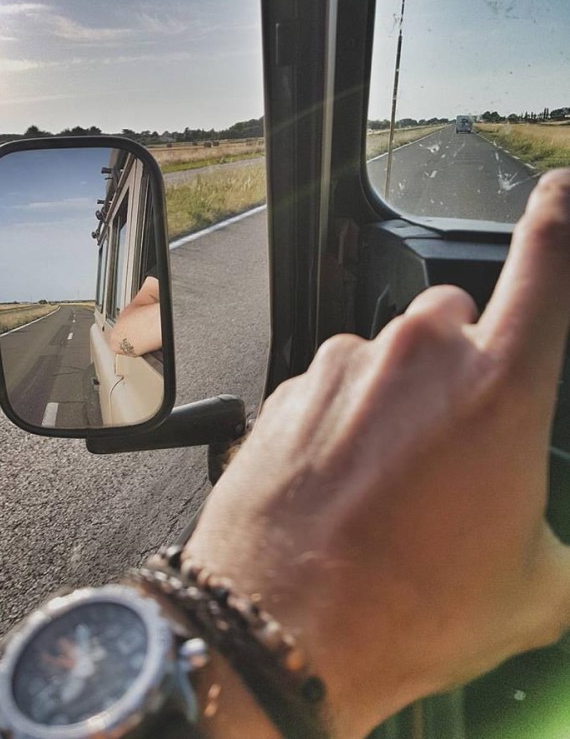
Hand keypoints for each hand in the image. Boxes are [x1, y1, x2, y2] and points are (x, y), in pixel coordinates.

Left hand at [187, 169, 569, 737]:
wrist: (281, 631)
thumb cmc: (407, 610)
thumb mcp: (532, 587)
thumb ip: (555, 536)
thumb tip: (544, 532)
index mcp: (496, 387)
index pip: (545, 267)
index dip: (559, 220)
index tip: (558, 190)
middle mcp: (416, 357)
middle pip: (453, 322)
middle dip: (460, 366)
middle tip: (448, 446)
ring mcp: (342, 366)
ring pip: (388, 357)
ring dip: (396, 401)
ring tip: (386, 483)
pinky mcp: (288, 388)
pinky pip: (334, 384)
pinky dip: (343, 418)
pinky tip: (338, 481)